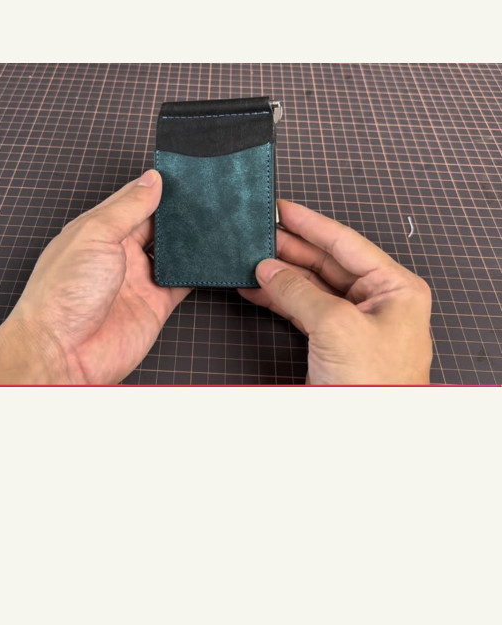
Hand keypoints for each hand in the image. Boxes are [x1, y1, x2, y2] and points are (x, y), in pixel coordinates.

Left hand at [0, 170, 190, 383]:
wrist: (62, 352)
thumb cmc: (63, 293)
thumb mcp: (95, 234)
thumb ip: (128, 207)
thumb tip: (152, 180)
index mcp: (98, 229)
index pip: (133, 199)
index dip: (156, 187)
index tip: (183, 174)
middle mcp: (118, 252)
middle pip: (155, 224)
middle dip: (177, 212)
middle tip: (206, 195)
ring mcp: (138, 279)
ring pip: (172, 252)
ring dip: (189, 240)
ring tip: (215, 220)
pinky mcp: (155, 304)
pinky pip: (182, 283)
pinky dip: (197, 271)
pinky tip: (211, 257)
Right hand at [239, 200, 431, 384]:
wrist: (369, 438)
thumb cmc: (372, 384)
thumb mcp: (335, 326)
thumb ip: (299, 291)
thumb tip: (267, 268)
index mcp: (394, 288)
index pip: (346, 244)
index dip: (311, 224)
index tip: (282, 207)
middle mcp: (378, 301)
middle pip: (327, 262)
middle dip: (292, 248)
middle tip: (259, 231)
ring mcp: (355, 322)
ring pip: (313, 286)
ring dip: (281, 274)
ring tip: (250, 257)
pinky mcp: (335, 342)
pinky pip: (304, 310)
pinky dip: (279, 299)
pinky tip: (256, 288)